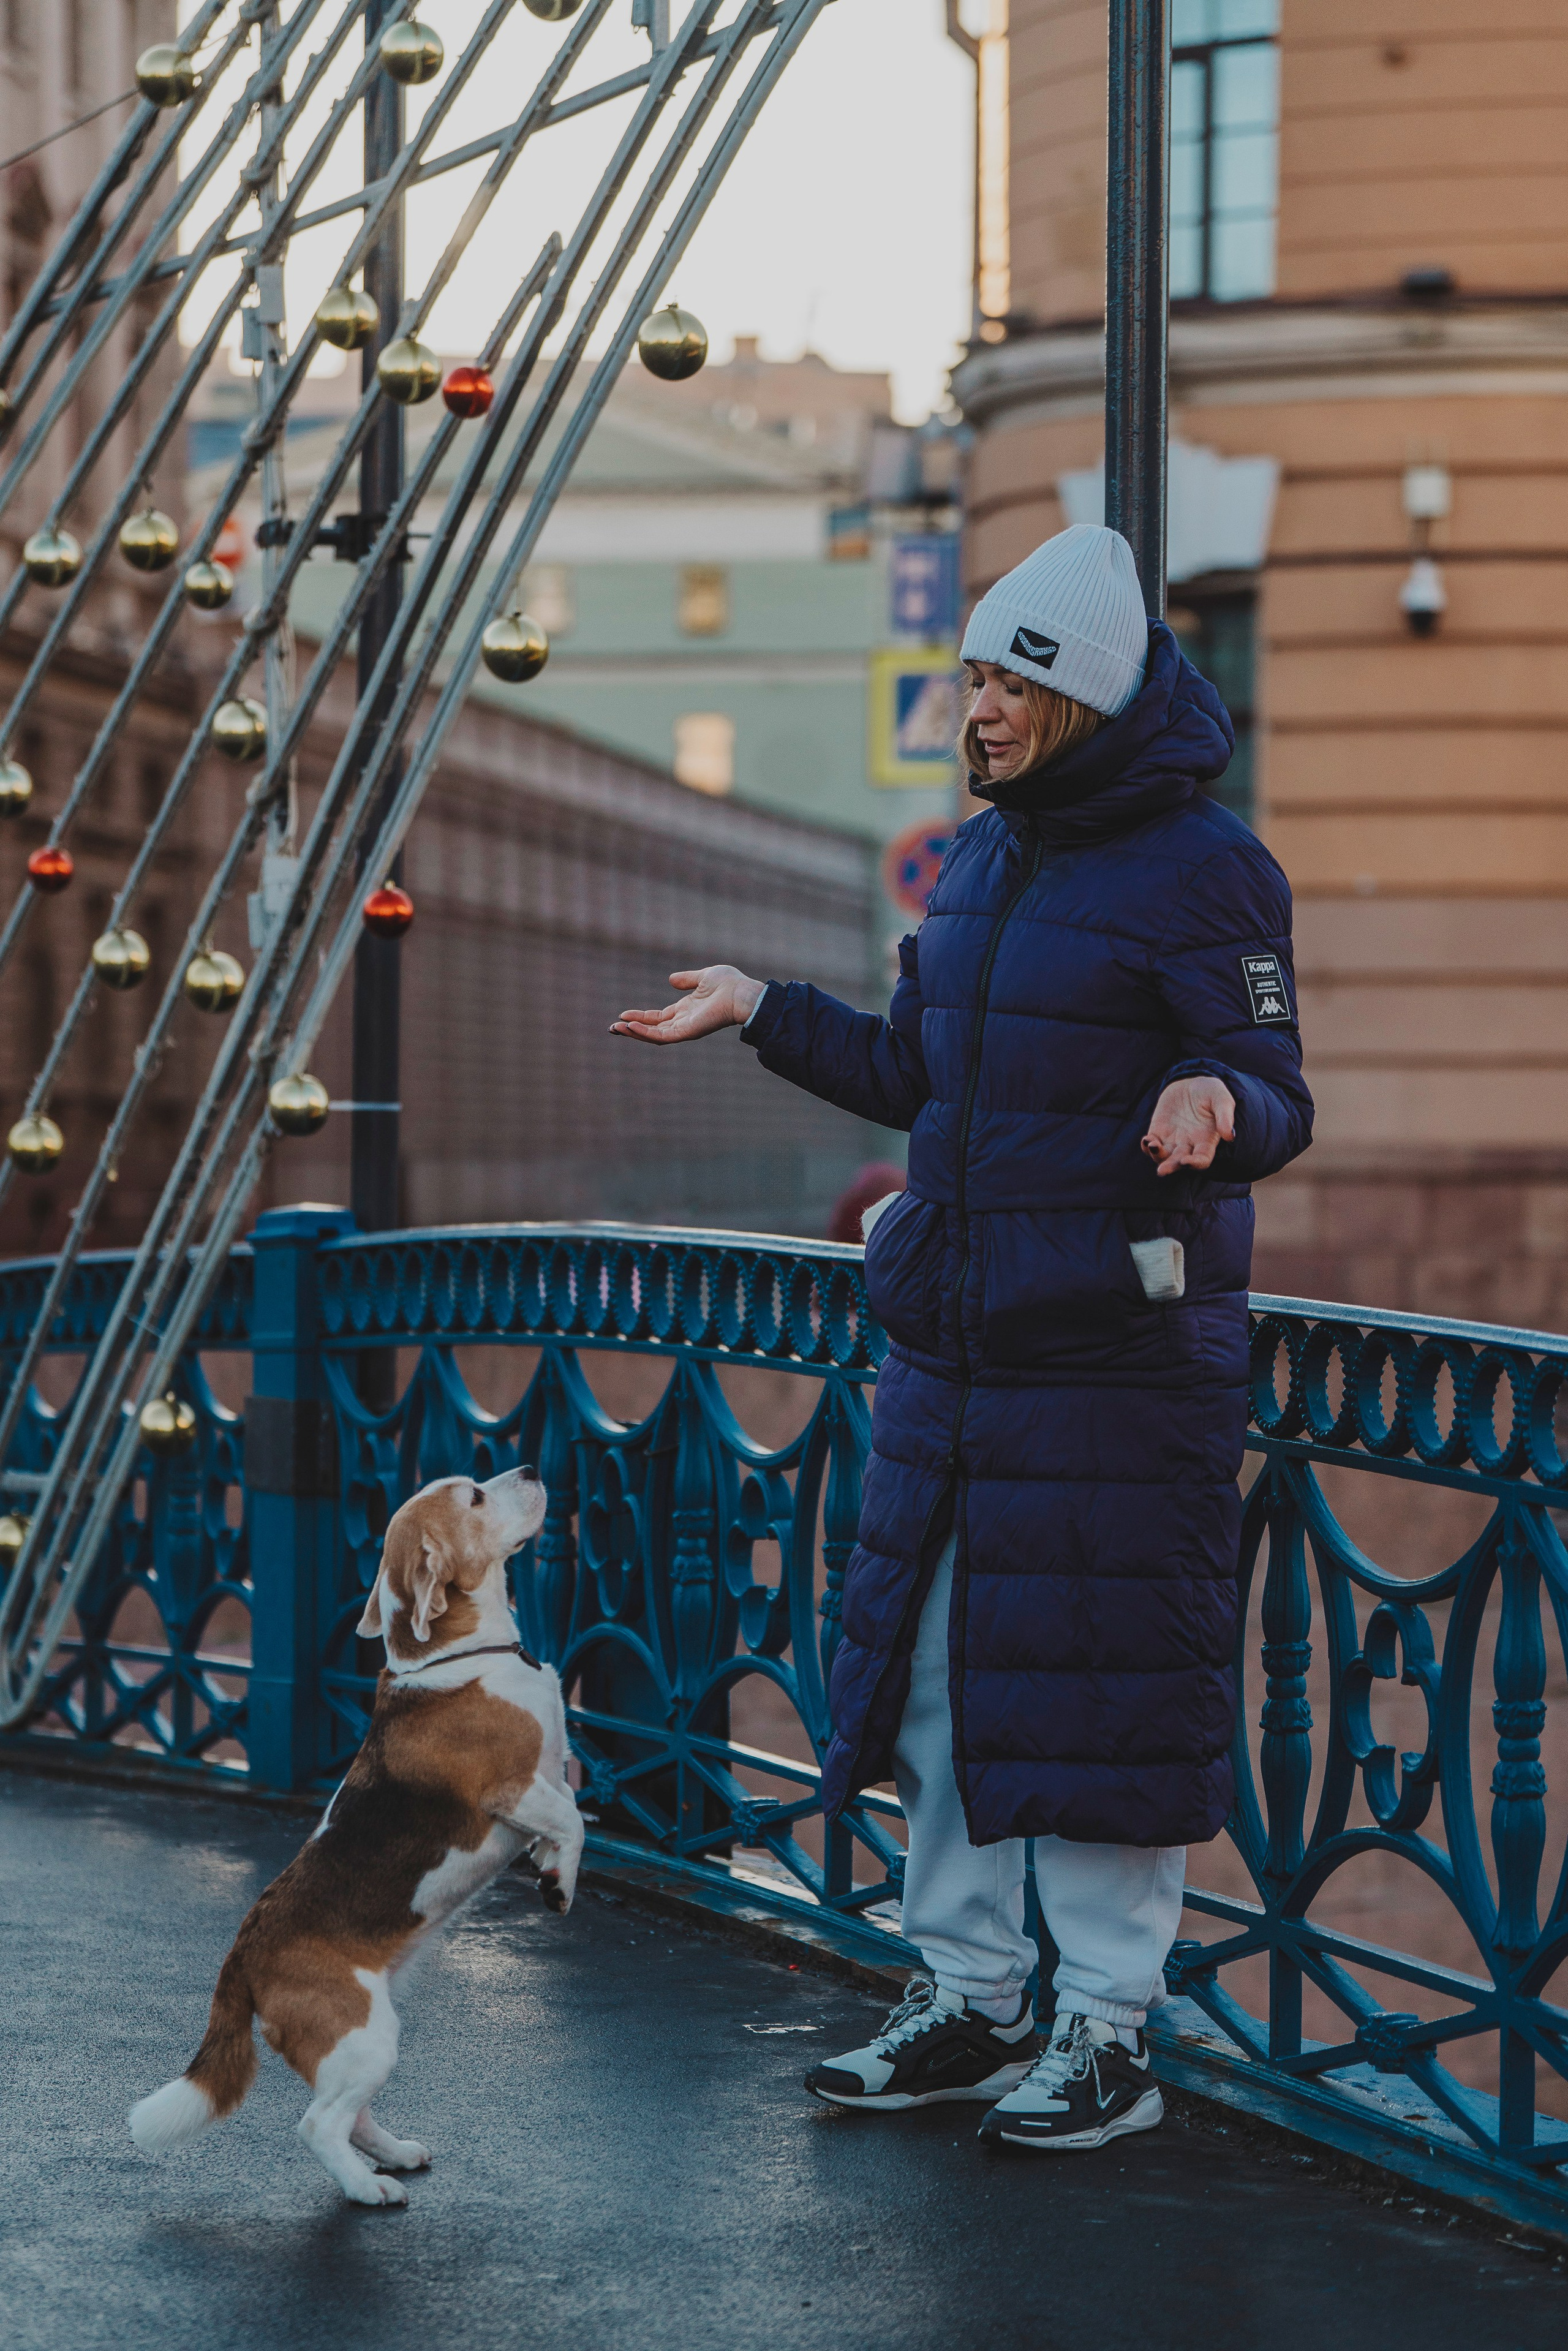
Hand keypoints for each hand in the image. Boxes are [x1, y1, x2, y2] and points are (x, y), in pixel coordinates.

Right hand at [610, 965, 764, 1045]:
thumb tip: (671, 980)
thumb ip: (686, 979)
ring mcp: (685, 1029)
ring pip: (654, 1036)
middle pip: (652, 1030)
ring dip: (634, 1033)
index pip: (658, 1018)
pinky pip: (661, 1036)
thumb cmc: (729, 984)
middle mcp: (683, 1022)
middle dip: (632, 1029)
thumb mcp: (702, 976)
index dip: (640, 1017)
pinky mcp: (686, 1032)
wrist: (741, 992)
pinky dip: (645, 1033)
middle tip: (612, 1028)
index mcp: (686, 1010)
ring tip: (616, 1028)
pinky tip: (631, 1027)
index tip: (623, 1015)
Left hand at [1141, 1076, 1235, 1176]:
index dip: (1195, 1163)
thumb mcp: (1221, 1098)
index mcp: (1206, 1141)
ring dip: (1157, 1155)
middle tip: (1162, 1170)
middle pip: (1179, 1162)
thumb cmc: (1211, 1093)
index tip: (1186, 1161)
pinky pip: (1151, 1143)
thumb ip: (1225, 1116)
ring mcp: (1172, 1140)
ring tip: (1153, 1145)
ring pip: (1163, 1156)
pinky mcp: (1158, 1131)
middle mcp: (1189, 1145)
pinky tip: (1146, 1140)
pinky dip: (1146, 1146)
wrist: (1191, 1083)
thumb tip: (1229, 1136)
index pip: (1202, 1159)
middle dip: (1171, 1167)